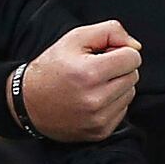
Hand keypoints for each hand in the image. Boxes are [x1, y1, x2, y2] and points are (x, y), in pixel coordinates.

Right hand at [19, 23, 142, 141]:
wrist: (28, 103)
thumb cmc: (52, 68)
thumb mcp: (74, 38)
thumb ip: (110, 32)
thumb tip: (136, 46)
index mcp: (89, 73)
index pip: (132, 58)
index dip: (120, 51)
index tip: (104, 54)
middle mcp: (95, 99)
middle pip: (133, 76)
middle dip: (119, 69)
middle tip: (96, 69)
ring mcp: (98, 119)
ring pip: (129, 93)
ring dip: (117, 86)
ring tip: (93, 84)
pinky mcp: (100, 132)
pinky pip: (122, 111)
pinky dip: (112, 103)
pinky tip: (92, 99)